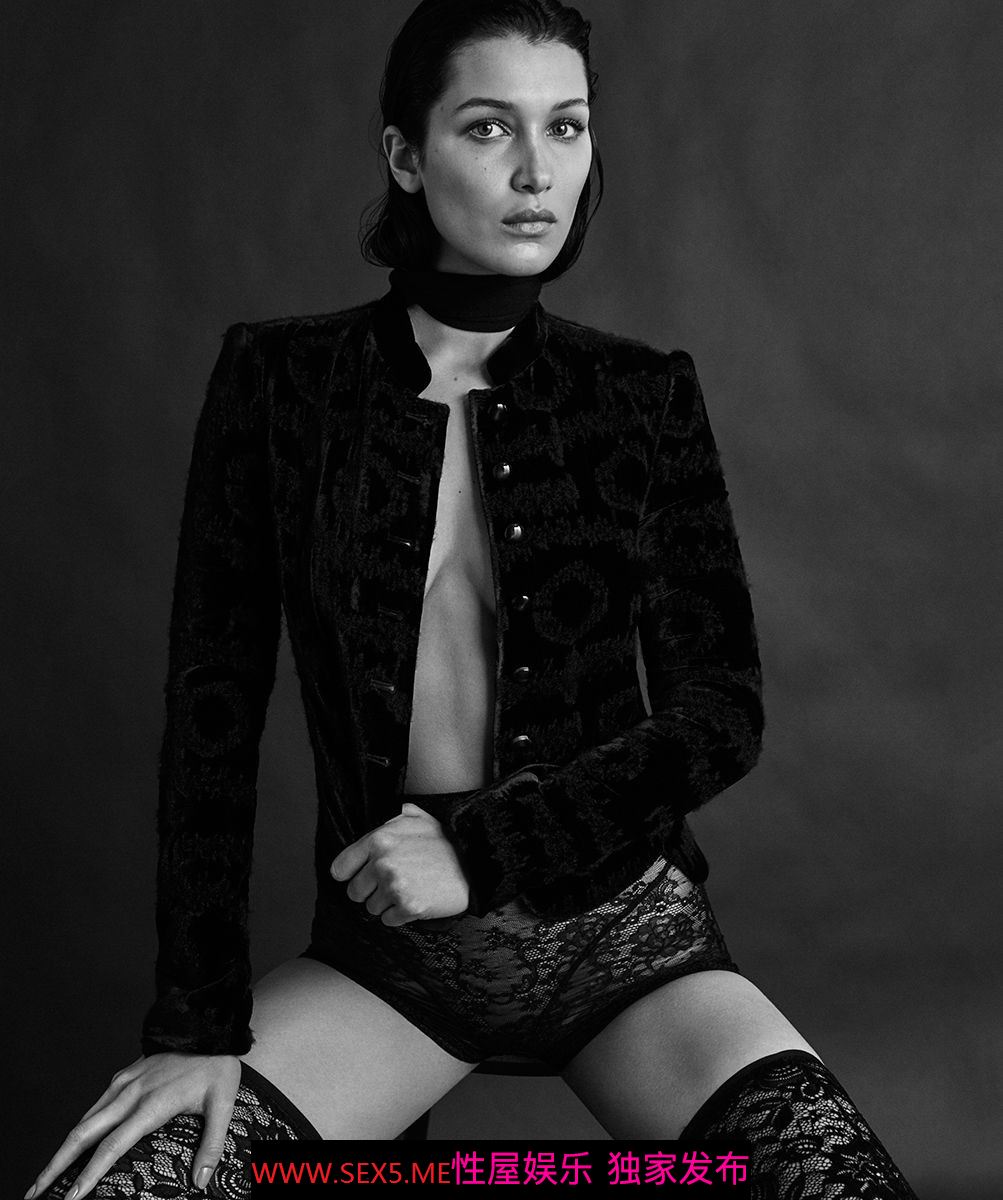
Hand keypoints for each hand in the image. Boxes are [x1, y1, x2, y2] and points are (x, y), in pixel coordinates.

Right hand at [25, 1052, 241, 1198]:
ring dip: (62, 1149)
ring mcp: (124, 1083)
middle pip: (83, 1134)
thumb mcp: (222, 1104)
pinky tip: (74, 1145)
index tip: (72, 1197)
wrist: (209, 1025)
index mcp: (151, 1103)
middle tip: (36, 1193)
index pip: (111, 1146)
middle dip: (56, 1165)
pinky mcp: (124, 1076)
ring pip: (84, 1119)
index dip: (90, 1174)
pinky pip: (95, 1106)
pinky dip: (79, 1129)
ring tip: (48, 1176)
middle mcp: (130, 1093)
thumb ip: (212, 1144)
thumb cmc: (216, 1065)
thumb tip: (201, 1180)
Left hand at [331, 802, 470, 925]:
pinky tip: (416, 900)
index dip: (351, 873)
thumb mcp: (416, 818)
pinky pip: (388, 920)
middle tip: (393, 882)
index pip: (340, 868)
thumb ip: (390, 819)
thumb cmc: (445, 841)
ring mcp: (395, 886)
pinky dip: (400, 915)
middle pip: (354, 892)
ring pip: (371, 908)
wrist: (476, 862)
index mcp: (378, 840)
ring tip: (409, 888)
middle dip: (371, 890)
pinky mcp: (409, 907)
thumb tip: (379, 822)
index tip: (361, 875)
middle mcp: (382, 863)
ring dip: (387, 903)